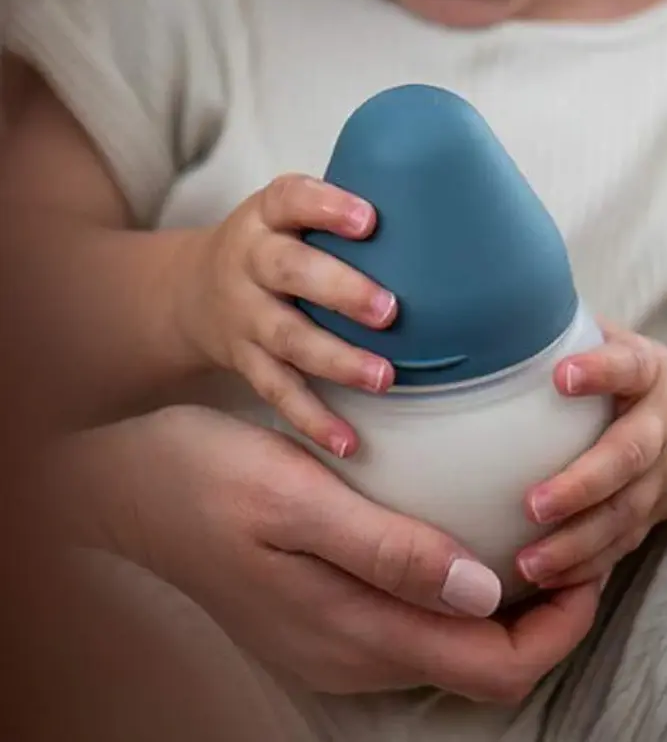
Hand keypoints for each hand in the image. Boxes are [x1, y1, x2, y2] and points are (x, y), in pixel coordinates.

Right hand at [49, 406, 601, 702]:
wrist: (125, 490)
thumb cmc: (205, 479)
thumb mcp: (296, 498)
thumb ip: (386, 551)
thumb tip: (483, 591)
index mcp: (351, 630)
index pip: (494, 667)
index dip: (557, 626)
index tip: (584, 562)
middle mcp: (349, 653)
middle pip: (480, 665)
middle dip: (541, 617)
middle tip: (565, 541)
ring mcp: (331, 642)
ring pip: (448, 647)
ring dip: (500, 605)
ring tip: (522, 531)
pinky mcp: (317, 616)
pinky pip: (410, 623)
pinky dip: (453, 591)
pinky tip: (452, 535)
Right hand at [180, 174, 397, 455]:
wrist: (193, 292)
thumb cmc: (272, 246)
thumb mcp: (288, 216)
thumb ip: (338, 216)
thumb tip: (436, 218)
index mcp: (266, 216)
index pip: (291, 200)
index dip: (327, 208)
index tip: (369, 220)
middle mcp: (250, 262)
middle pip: (288, 271)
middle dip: (340, 290)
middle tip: (389, 310)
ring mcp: (245, 315)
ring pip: (287, 337)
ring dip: (336, 360)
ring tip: (383, 377)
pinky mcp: (246, 361)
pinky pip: (278, 391)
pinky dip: (312, 419)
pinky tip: (347, 441)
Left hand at [518, 324, 666, 587]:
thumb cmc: (610, 366)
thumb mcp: (593, 338)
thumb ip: (547, 333)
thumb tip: (472, 316)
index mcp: (645, 371)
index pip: (628, 367)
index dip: (601, 372)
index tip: (562, 376)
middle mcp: (661, 422)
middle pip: (629, 454)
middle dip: (582, 483)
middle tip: (533, 504)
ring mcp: (664, 472)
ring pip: (628, 512)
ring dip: (579, 541)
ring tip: (529, 562)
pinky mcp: (655, 511)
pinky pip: (623, 543)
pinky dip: (587, 566)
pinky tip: (547, 580)